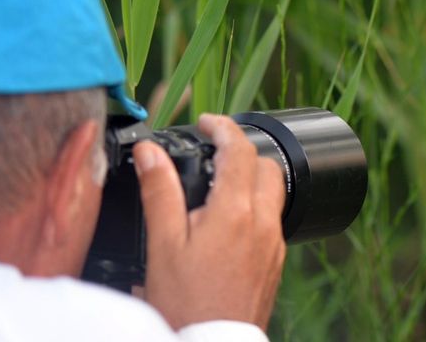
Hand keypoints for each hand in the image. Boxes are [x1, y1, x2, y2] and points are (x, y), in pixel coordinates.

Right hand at [133, 114, 285, 330]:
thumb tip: (150, 152)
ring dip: (252, 179)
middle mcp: (263, 224)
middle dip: (243, 151)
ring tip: (219, 186)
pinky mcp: (276, 264)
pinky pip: (273, 220)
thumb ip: (159, 191)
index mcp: (235, 211)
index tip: (207, 123)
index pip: (240, 149)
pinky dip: (255, 207)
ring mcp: (274, 245)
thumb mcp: (162, 244)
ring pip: (274, 193)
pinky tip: (229, 223)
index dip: (223, 127)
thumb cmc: (185, 303)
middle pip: (266, 166)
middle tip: (214, 152)